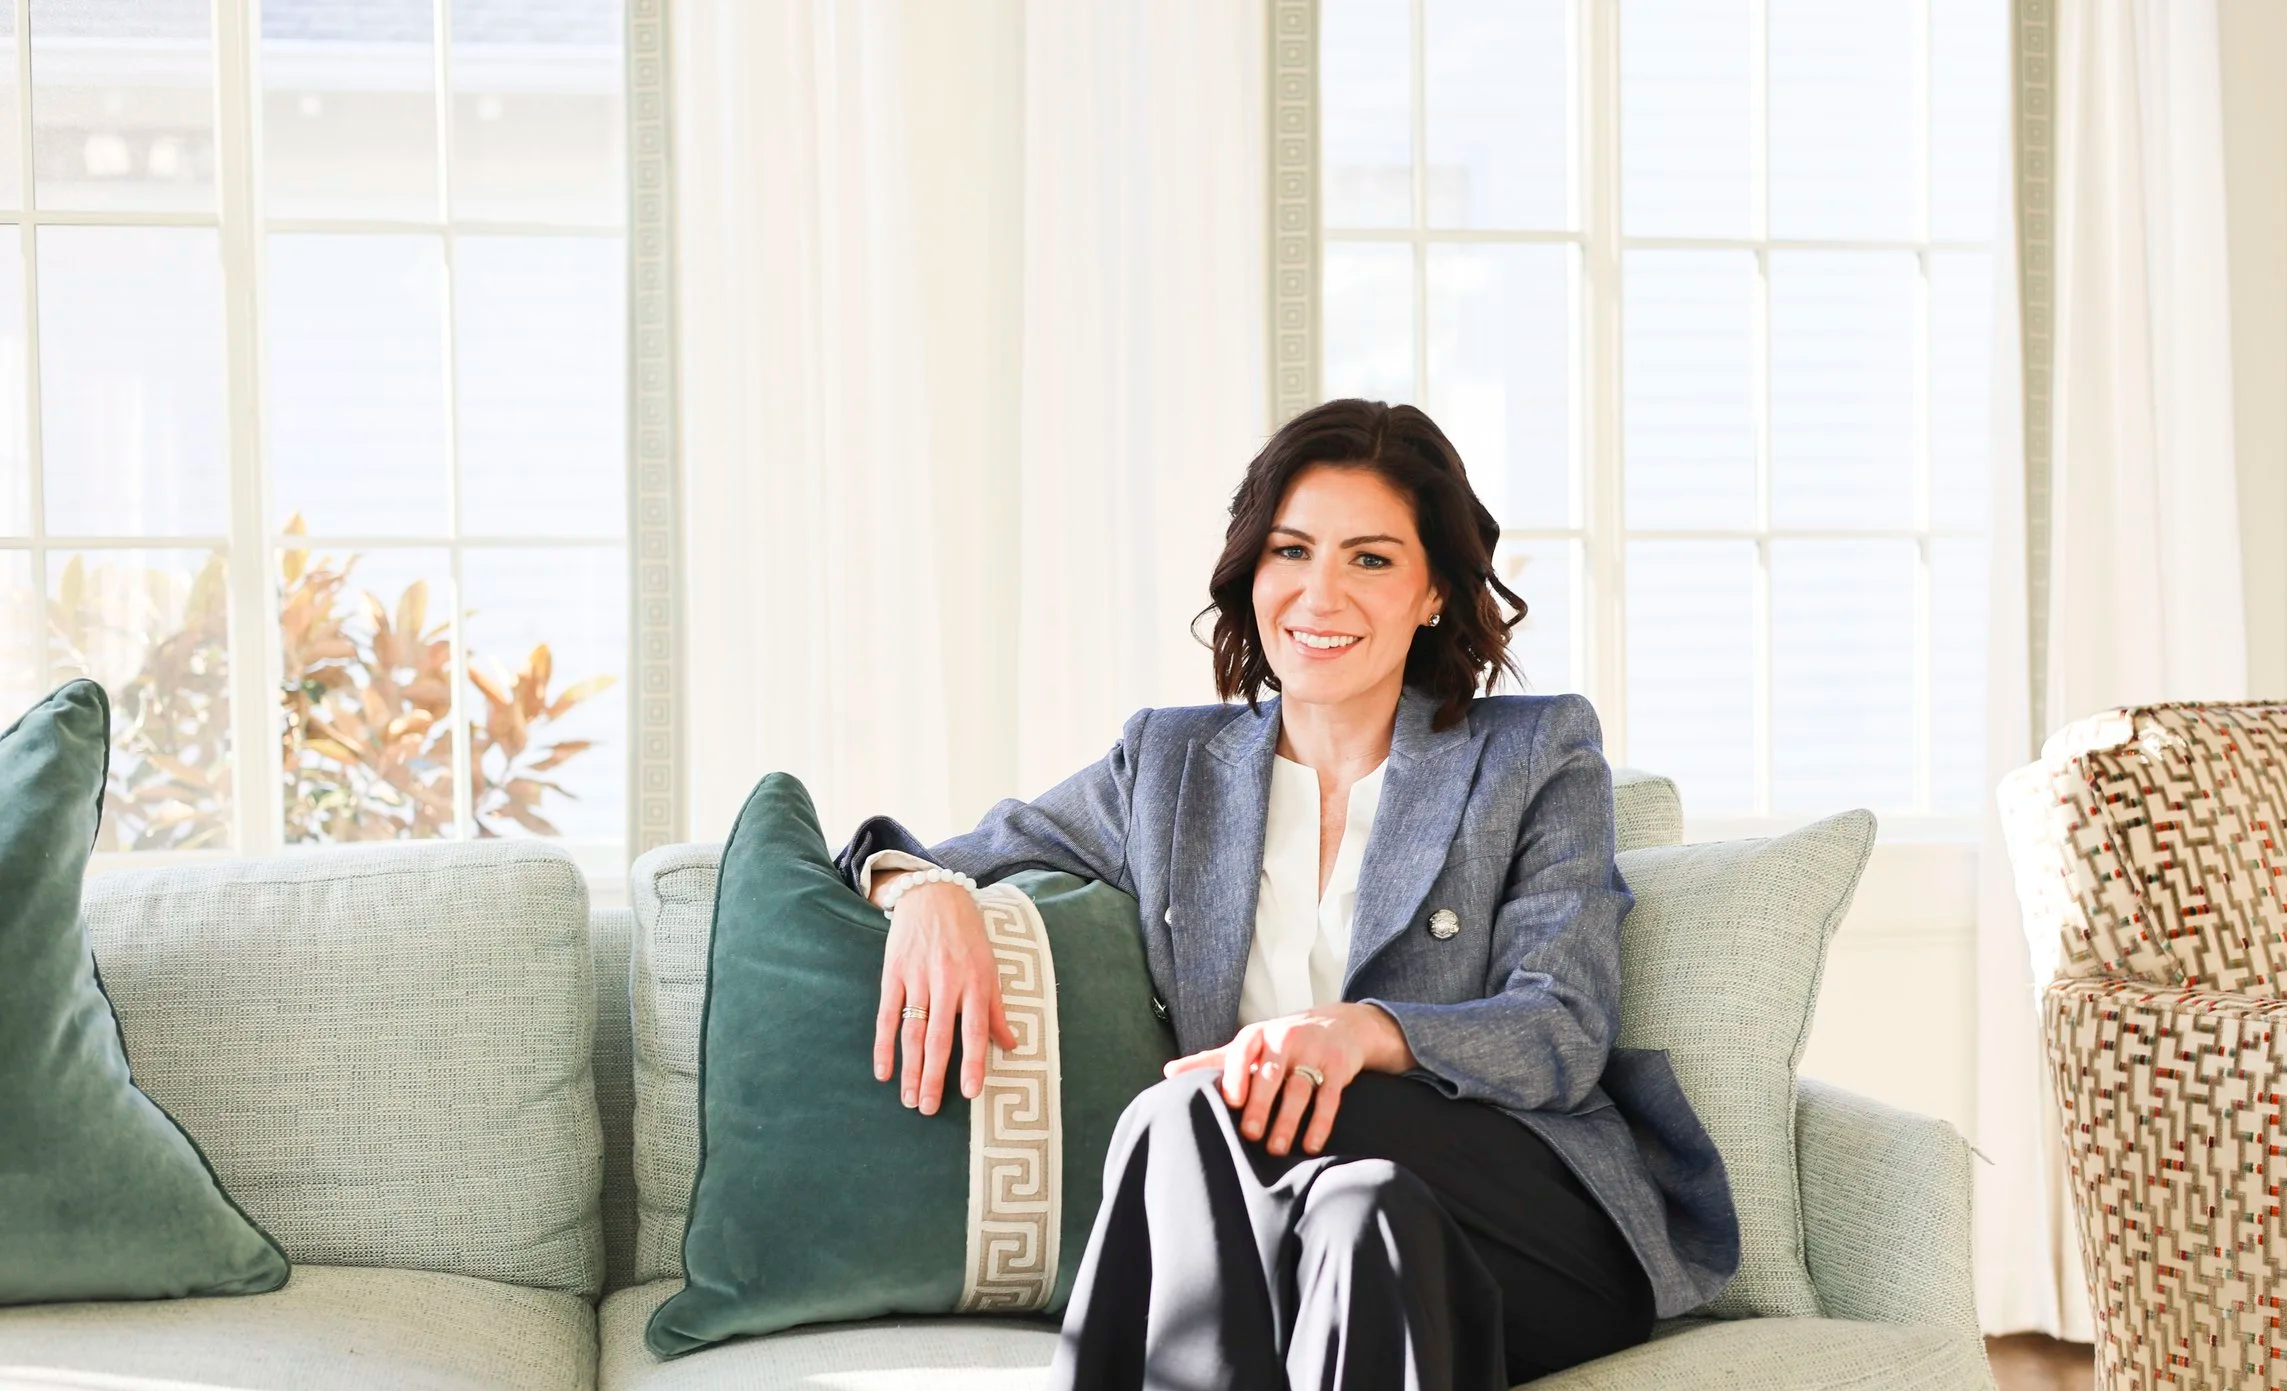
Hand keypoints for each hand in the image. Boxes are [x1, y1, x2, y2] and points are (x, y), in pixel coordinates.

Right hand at [872, 879, 1017, 1113]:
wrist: (933, 894)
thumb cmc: (968, 935)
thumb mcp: (990, 967)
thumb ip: (996, 1009)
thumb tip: (1012, 1045)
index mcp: (976, 981)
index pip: (975, 1030)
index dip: (973, 1062)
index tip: (970, 1093)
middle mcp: (947, 981)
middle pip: (939, 1038)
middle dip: (933, 1076)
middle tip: (928, 1108)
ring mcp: (918, 977)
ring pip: (912, 1031)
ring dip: (910, 1068)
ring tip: (908, 1099)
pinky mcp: (893, 973)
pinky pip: (886, 1015)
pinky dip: (883, 1045)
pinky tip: (883, 1071)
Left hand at [1162, 1003, 1416, 1157]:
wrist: (1339, 1025)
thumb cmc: (1281, 1043)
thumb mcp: (1249, 1046)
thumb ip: (1212, 1060)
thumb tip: (1168, 1072)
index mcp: (1258, 1034)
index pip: (1243, 1050)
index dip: (1236, 1074)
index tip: (1229, 1102)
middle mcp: (1286, 1038)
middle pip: (1271, 1074)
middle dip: (1260, 1105)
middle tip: (1250, 1135)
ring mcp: (1315, 1052)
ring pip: (1299, 1089)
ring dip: (1288, 1121)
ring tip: (1276, 1150)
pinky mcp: (1339, 1066)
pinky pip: (1329, 1098)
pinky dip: (1319, 1124)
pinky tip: (1310, 1145)